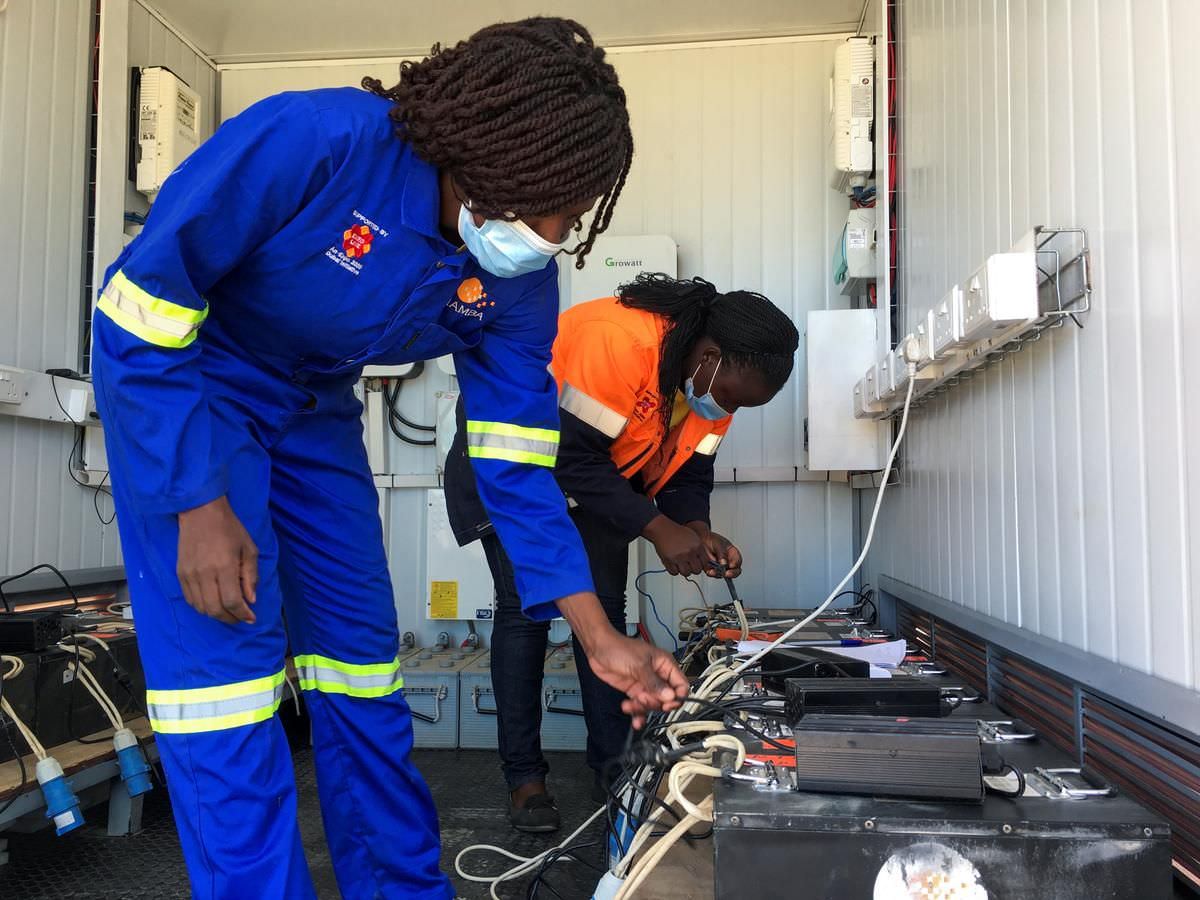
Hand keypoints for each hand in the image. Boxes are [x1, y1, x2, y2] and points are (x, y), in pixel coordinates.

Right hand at [177, 496, 257, 624]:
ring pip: (201, 607)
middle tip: (240, 617)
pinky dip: (202, 606)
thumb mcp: (249, 549)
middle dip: (230, 618)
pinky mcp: (180, 574)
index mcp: (224, 567)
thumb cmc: (229, 529)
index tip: (251, 617)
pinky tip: (213, 603)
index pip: (232, 601)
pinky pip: (190, 599)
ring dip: (216, 614)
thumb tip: (251, 599)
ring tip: (228, 611)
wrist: (200, 512)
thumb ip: (251, 576)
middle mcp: (204, 574)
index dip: (243, 614)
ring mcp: (189, 575)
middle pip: (215, 609)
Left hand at [556, 591, 688, 727]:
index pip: (681, 685)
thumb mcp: (639, 665)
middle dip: (655, 703)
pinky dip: (638, 714)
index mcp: (665, 665)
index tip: (667, 704)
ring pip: (653, 704)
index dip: (677, 697)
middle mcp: (657, 676)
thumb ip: (654, 682)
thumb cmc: (618, 647)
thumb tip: (669, 696)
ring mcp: (646, 684)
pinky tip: (634, 718)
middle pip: (667, 699)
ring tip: (632, 704)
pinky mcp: (634, 691)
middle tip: (642, 698)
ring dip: (643, 709)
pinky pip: (641, 707)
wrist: (598, 649)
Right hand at [643, 515, 712, 576]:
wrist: (663, 529)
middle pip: (697, 570)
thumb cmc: (677, 532)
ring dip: (683, 571)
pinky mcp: (669, 561)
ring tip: (681, 566)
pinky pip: (674, 572)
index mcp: (697, 546)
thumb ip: (700, 549)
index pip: (705, 563)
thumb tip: (705, 561)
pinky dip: (674, 571)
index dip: (702, 565)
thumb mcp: (694, 537)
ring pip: (686, 573)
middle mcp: (689, 552)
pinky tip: (674, 565)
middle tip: (689, 565)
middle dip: (693, 569)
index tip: (698, 564)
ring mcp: (679, 557)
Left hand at [687, 524, 742, 578]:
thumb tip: (724, 563)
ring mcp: (721, 567)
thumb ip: (722, 553)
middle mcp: (729, 563)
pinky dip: (711, 573)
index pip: (738, 561)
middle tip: (726, 573)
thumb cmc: (713, 540)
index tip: (731, 566)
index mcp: (734, 555)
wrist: (702, 540)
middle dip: (731, 574)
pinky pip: (713, 574)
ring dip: (719, 574)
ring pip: (723, 575)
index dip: (736, 564)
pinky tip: (709, 571)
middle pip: (735, 571)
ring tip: (713, 571)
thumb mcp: (719, 544)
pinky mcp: (713, 570)